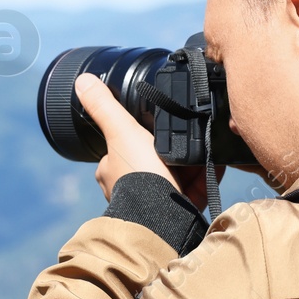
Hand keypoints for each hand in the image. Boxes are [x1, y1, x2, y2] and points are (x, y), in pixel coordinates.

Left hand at [75, 73, 224, 210]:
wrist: (163, 217)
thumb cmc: (137, 177)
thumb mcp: (120, 132)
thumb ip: (104, 107)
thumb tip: (82, 81)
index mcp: (112, 171)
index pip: (125, 147)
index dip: (140, 135)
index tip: (157, 125)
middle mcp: (131, 189)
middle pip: (154, 159)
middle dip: (171, 150)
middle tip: (187, 135)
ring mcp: (156, 202)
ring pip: (177, 174)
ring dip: (191, 162)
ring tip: (203, 147)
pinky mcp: (181, 211)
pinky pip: (198, 188)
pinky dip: (207, 176)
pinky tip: (216, 163)